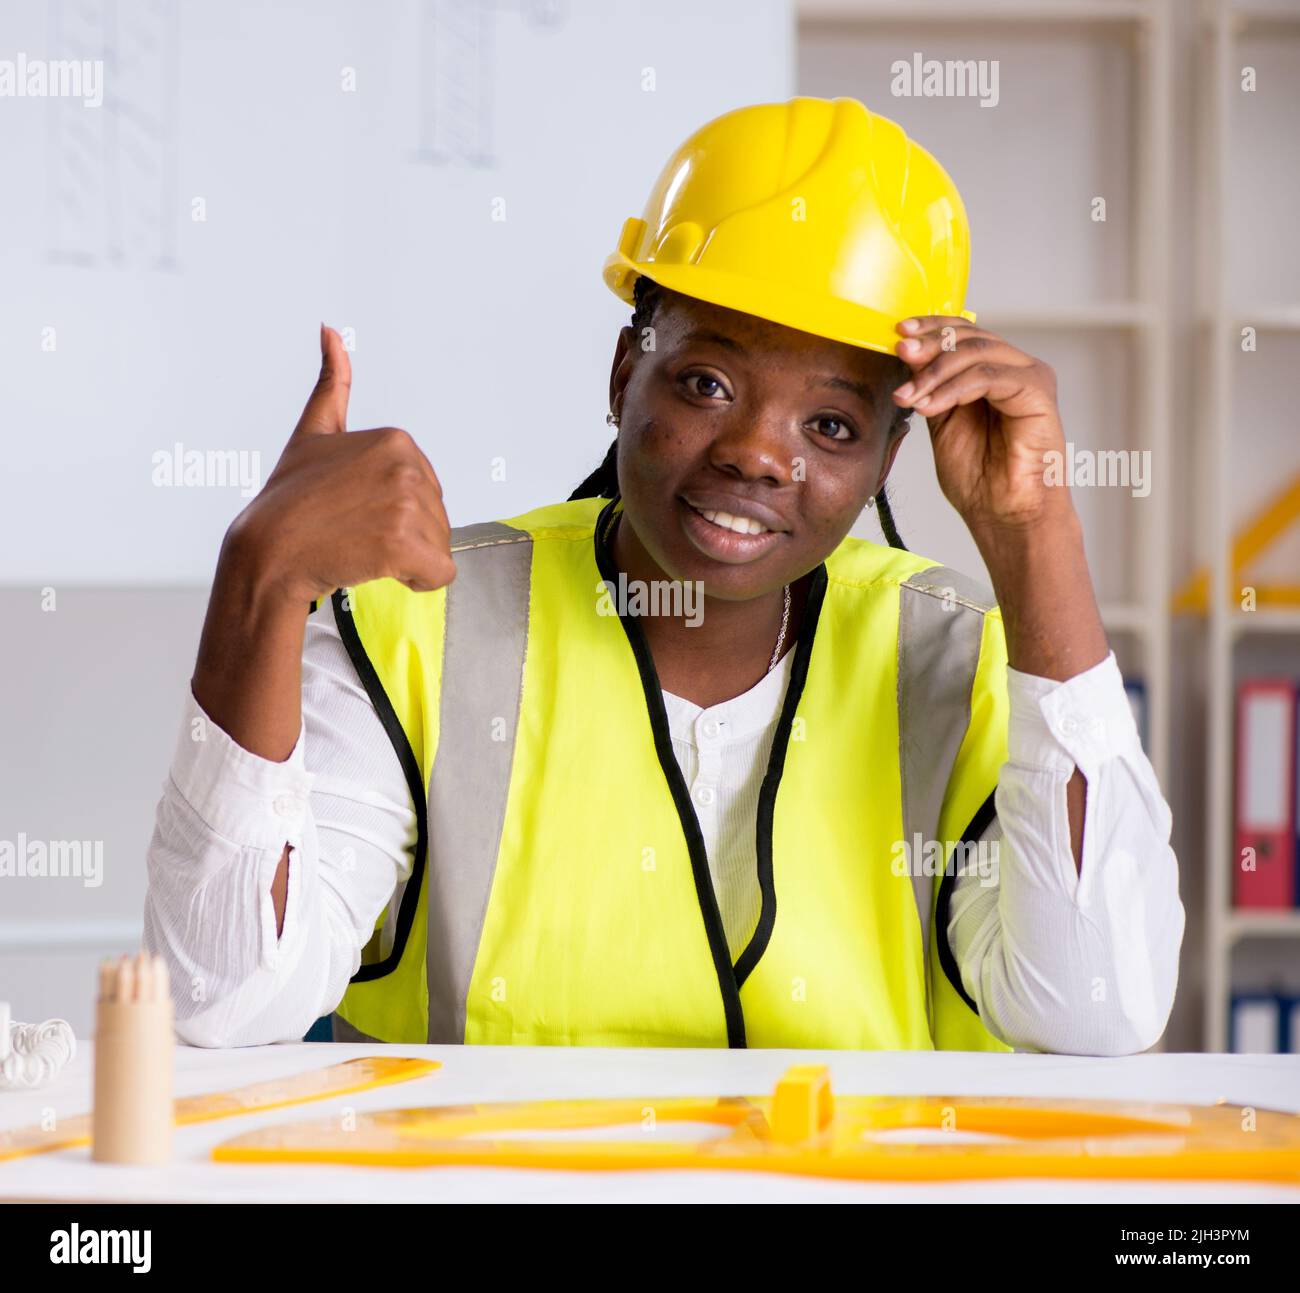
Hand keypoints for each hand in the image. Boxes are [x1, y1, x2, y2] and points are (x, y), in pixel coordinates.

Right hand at [226, 325, 456, 606]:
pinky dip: (419, 580)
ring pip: (439, 546)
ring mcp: (407, 503)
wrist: (267, 551)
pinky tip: (380, 568)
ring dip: (408, 560)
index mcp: (397, 440)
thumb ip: (332, 383)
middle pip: (438, 519)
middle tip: (357, 533)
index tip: (356, 510)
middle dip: (405, 536)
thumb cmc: (290, 499)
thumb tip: (330, 330)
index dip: (395, 511)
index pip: (426, 492)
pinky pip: (441, 573)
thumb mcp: (314, 432)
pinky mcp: (405, 543)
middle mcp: (407, 466)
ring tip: (363, 548)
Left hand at [891, 315, 1069, 538]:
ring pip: (977, 353)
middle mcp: (1015, 369)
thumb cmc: (980, 478)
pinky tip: (929, 406)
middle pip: (970, 336)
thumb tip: (908, 354)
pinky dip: (953, 388)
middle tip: (901, 352)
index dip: (930, 328)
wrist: (1003, 515)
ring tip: (909, 396)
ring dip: (934, 372)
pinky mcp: (1037, 393)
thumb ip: (931, 387)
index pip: (963, 333)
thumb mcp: (941, 422)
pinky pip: (989, 377)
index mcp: (994, 371)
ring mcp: (1029, 378)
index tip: (899, 333)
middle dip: (929, 344)